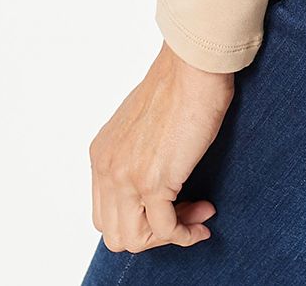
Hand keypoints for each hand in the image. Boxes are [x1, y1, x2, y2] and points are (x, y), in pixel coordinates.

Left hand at [89, 41, 235, 252]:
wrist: (192, 66)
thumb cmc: (179, 84)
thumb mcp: (142, 124)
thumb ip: (136, 153)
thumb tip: (156, 180)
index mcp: (101, 155)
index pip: (106, 212)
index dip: (138, 218)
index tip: (171, 206)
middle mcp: (106, 169)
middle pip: (115, 233)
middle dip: (151, 233)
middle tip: (183, 214)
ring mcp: (126, 177)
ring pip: (134, 239)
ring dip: (168, 236)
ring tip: (197, 215)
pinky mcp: (153, 181)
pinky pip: (165, 229)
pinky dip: (185, 234)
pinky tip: (203, 220)